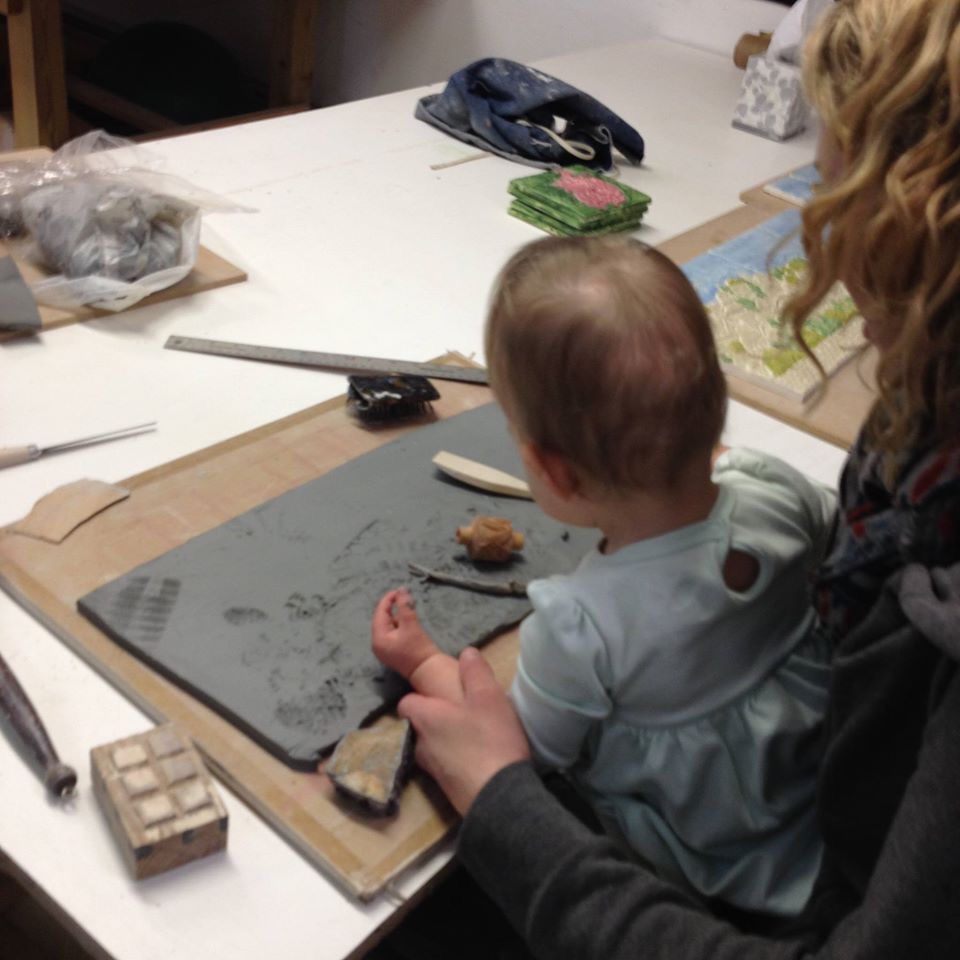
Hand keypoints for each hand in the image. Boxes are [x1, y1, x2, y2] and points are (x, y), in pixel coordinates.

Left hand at [371, 588, 439, 679]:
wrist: (428, 670)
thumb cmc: (418, 648)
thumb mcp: (411, 624)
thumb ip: (405, 605)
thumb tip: (402, 589)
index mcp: (378, 638)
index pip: (380, 613)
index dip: (388, 599)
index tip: (399, 590)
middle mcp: (377, 644)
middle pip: (382, 619)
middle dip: (392, 607)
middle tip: (404, 598)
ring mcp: (384, 650)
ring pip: (388, 626)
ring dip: (397, 616)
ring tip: (408, 608)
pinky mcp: (392, 652)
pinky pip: (392, 633)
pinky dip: (399, 625)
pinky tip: (408, 622)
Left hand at [398, 647, 530, 814]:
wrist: (498, 796)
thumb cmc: (490, 739)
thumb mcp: (489, 697)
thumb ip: (475, 672)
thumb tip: (466, 652)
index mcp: (426, 717)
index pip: (406, 703)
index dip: (419, 697)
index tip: (438, 696)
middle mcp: (420, 744)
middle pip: (418, 726)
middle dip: (433, 719)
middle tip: (459, 714)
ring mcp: (431, 769)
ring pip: (430, 747)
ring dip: (444, 740)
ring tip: (471, 736)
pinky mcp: (445, 788)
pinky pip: (444, 766)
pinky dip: (454, 760)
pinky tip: (477, 758)